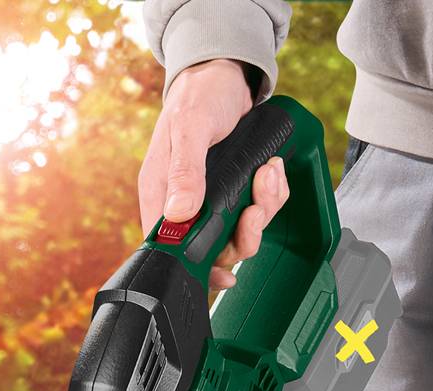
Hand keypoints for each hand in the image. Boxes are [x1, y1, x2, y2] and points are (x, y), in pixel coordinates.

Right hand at [135, 59, 287, 273]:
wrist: (224, 73)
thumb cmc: (198, 96)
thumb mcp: (191, 128)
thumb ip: (185, 171)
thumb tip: (180, 213)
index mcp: (160, 193)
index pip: (169, 246)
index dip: (195, 266)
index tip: (223, 274)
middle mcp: (182, 201)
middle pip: (212, 246)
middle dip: (243, 234)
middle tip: (256, 209)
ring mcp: (210, 196)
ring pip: (240, 229)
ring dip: (263, 208)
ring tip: (269, 174)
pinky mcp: (234, 187)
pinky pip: (257, 207)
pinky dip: (271, 193)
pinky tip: (272, 169)